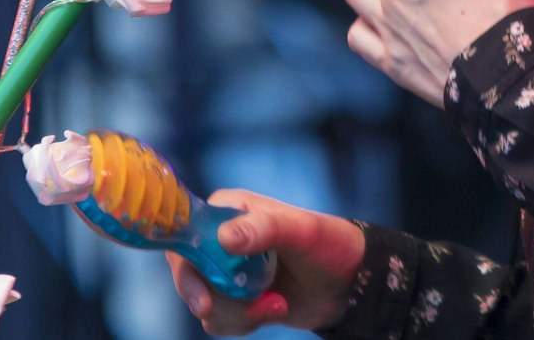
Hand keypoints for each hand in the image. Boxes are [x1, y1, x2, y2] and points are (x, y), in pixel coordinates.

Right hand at [166, 189, 364, 334]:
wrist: (349, 282)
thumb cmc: (328, 244)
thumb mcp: (301, 232)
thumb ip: (264, 229)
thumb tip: (224, 238)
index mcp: (229, 210)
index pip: (186, 233)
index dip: (184, 265)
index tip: (201, 297)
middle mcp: (220, 238)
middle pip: (188, 273)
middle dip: (210, 298)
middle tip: (220, 312)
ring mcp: (225, 270)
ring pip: (204, 302)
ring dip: (236, 313)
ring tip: (275, 304)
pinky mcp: (235, 298)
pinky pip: (218, 319)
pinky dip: (243, 323)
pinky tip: (275, 308)